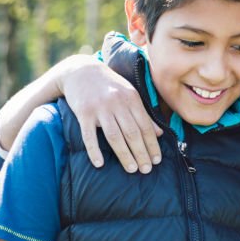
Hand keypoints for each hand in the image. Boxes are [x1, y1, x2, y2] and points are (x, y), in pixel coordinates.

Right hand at [58, 55, 161, 172]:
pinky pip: (88, 135)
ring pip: (114, 136)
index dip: (152, 144)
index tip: (157, 160)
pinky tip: (99, 164)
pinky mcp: (83, 112)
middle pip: (132, 133)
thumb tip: (160, 134)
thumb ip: (143, 113)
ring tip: (132, 169)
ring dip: (124, 155)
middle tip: (147, 170)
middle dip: (141, 153)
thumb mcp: (129, 94)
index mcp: (131, 98)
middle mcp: (117, 103)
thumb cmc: (109, 85)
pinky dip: (94, 150)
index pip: (145, 126)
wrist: (79, 70)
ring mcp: (99, 108)